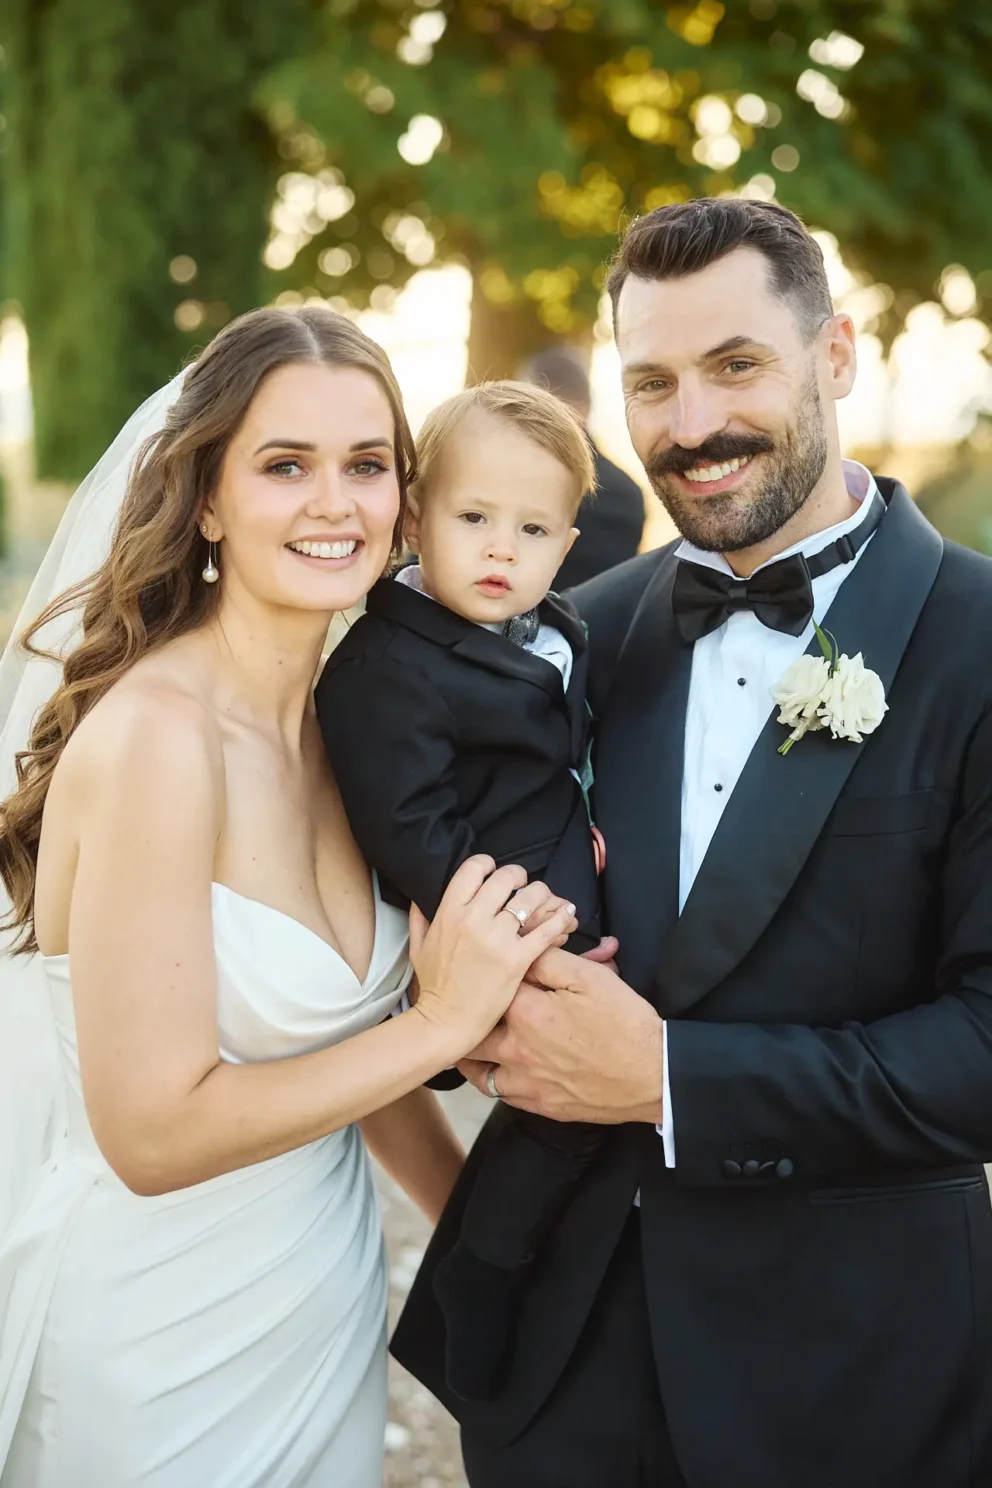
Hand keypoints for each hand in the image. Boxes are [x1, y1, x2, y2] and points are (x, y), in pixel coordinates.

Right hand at [408, 856, 577, 1057]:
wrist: (446, 1022)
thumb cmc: (434, 986)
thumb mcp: (418, 947)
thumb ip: (419, 919)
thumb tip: (419, 899)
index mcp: (449, 912)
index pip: (473, 868)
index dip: (488, 864)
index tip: (495, 872)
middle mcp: (474, 918)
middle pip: (506, 878)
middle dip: (519, 877)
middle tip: (523, 885)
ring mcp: (497, 938)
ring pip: (530, 898)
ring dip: (541, 893)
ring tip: (546, 898)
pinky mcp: (517, 959)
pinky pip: (545, 929)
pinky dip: (560, 918)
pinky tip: (567, 914)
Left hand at [459, 948, 662, 1125]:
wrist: (654, 1076)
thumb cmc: (625, 1024)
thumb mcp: (590, 977)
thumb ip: (548, 960)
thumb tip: (522, 951)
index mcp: (526, 1012)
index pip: (494, 984)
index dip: (496, 973)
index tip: (494, 968)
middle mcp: (516, 1050)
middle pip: (474, 1030)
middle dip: (469, 1015)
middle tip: (464, 1004)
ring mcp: (525, 1082)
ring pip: (478, 1070)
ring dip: (471, 1053)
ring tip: (469, 1039)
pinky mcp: (539, 1105)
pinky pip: (500, 1094)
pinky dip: (493, 1079)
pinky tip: (497, 1069)